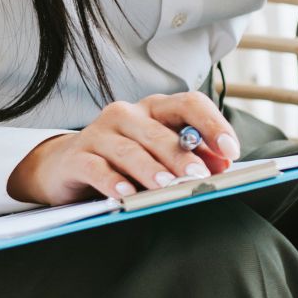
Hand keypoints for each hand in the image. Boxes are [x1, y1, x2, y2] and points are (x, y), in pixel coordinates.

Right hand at [7, 92, 241, 205]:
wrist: (66, 165)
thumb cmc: (124, 159)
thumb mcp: (159, 154)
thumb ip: (191, 155)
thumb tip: (221, 164)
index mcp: (156, 109)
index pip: (190, 104)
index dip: (213, 125)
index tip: (231, 151)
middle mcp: (127, 114)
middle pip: (160, 131)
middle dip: (182, 155)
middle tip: (199, 176)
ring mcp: (99, 133)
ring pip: (129, 149)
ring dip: (150, 168)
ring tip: (166, 186)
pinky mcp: (76, 156)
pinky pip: (96, 167)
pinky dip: (111, 180)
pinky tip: (125, 193)